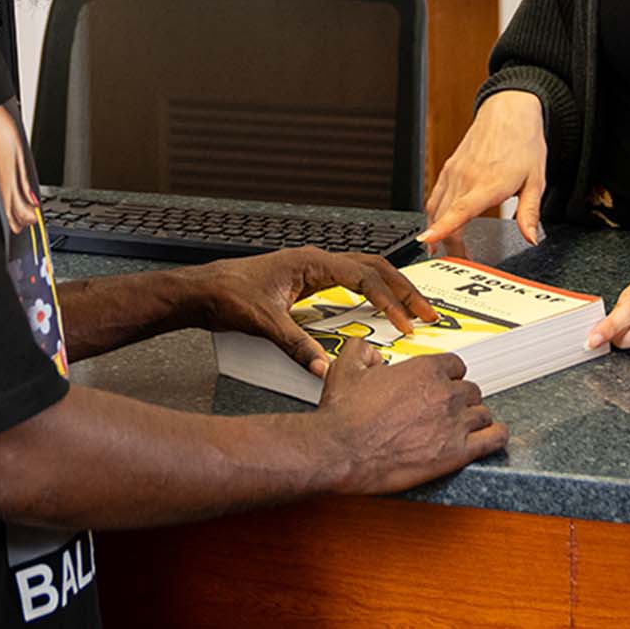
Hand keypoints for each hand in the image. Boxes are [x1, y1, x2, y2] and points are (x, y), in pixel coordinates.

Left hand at [190, 247, 437, 377]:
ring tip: (412, 311)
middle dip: (403, 289)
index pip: (364, 277)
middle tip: (427, 313)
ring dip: (390, 289)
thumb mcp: (265, 323)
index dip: (389, 300)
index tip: (405, 322)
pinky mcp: (308, 280)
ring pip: (365, 271)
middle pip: (374, 267)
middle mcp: (316, 260)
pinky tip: (379, 309)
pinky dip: (371, 292)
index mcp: (311, 262)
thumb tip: (323, 368)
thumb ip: (296, 346)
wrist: (202, 290)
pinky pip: (350, 281)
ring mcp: (313, 268)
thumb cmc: (227, 295)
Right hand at [317, 348, 508, 493]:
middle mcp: (445, 392)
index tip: (442, 385)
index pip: (456, 365)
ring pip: (483, 414)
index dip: (449, 376)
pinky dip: (495, 437)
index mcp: (425, 369)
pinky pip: (494, 439)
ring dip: (474, 419)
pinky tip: (490, 438)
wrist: (339, 450)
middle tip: (446, 411)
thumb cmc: (343, 415)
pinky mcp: (458, 452)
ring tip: (463, 427)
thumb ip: (362, 350)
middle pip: (471, 390)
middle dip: (460, 399)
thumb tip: (370, 352)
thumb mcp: (345, 368)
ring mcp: (454, 422)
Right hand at [420, 90, 547, 245]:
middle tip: (457, 261)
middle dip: (447, 244)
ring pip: (435, 208)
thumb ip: (529, 213)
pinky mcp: (449, 167)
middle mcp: (466, 177)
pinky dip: (434, 213)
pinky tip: (439, 223)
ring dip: (437, 230)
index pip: (459, 211)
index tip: (428, 242)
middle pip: (445, 217)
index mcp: (488, 183)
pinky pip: (435, 195)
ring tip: (443, 248)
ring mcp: (454, 172)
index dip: (442, 230)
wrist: (509, 111)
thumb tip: (530, 237)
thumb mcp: (536, 180)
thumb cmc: (523, 141)